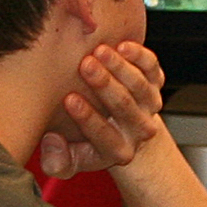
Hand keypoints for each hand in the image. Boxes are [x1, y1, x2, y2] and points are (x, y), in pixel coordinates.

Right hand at [37, 40, 170, 178]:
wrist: (111, 122)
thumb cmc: (83, 139)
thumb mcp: (66, 157)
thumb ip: (55, 161)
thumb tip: (52, 144)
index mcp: (117, 151)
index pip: (105, 137)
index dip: (87, 118)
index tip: (69, 99)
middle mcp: (137, 129)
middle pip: (124, 107)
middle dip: (105, 85)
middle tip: (86, 66)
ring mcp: (148, 104)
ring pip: (139, 86)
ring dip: (119, 67)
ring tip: (99, 51)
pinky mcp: (154, 82)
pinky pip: (151, 69)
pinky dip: (139, 57)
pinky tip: (122, 46)